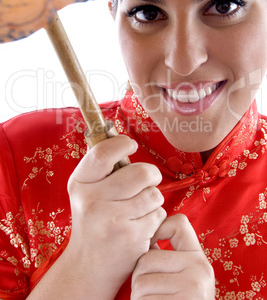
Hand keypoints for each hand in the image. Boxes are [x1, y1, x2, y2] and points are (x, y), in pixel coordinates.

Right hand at [66, 135, 166, 297]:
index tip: (131, 145)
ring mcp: (112, 220)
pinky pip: (158, 214)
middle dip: (151, 174)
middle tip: (148, 180)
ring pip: (153, 194)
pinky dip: (155, 217)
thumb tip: (121, 138)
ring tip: (141, 207)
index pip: (103, 152)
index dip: (122, 143)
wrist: (88, 266)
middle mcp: (92, 200)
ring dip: (153, 198)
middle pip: (140, 172)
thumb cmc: (92, 220)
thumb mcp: (85, 192)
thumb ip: (101, 168)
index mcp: (80, 183)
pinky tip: (141, 225)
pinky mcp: (131, 237)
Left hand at [131, 214, 214, 298]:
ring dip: (138, 296)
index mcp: (198, 257)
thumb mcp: (181, 278)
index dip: (159, 227)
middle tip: (150, 292)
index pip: (179, 223)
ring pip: (141, 280)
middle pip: (147, 258)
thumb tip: (143, 232)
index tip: (149, 243)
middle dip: (139, 277)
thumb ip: (165, 257)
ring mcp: (193, 287)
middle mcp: (199, 268)